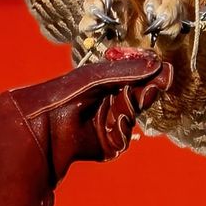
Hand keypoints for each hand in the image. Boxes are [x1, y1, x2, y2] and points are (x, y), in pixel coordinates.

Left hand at [9, 54, 172, 178]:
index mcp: (104, 82)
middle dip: (146, 91)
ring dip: (131, 109)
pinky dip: (121, 129)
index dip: (149, 74)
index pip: (135, 77)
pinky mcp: (106, 144)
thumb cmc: (63, 95)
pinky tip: (116, 122)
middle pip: (138, 96)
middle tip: (155, 86)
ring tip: (126, 103)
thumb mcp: (94, 78)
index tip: (164, 70)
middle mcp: (107, 102)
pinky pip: (123, 136)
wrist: (41, 127)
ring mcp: (107, 123)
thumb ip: (125, 71)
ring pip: (132, 116)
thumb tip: (156, 62)